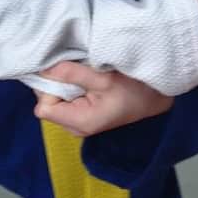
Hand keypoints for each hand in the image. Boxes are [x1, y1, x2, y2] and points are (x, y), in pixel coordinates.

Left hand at [33, 62, 173, 136]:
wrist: (154, 98)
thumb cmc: (134, 88)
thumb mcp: (102, 77)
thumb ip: (71, 73)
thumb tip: (43, 69)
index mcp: (80, 122)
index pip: (43, 107)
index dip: (49, 88)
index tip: (63, 73)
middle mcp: (75, 128)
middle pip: (47, 104)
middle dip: (55, 85)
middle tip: (74, 70)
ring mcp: (78, 123)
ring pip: (54, 101)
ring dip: (63, 85)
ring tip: (82, 75)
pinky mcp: (82, 116)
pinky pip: (64, 101)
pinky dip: (69, 89)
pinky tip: (84, 81)